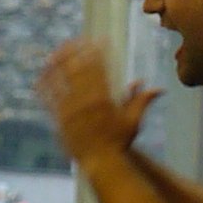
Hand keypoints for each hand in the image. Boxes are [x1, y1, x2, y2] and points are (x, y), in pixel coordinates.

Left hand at [38, 39, 161, 161]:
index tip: (98, 39)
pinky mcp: (59, 119)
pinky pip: (49, 98)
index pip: (100, 68)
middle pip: (77, 70)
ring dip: (57, 64)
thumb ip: (142, 101)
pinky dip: (45, 85)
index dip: (98, 51)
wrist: (101, 162)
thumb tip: (159, 88)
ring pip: (61, 81)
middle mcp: (86, 102)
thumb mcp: (134, 121)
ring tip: (55, 51)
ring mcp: (70, 110)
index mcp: (104, 99)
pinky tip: (42, 74)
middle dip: (75, 52)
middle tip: (74, 40)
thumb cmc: (119, 142)